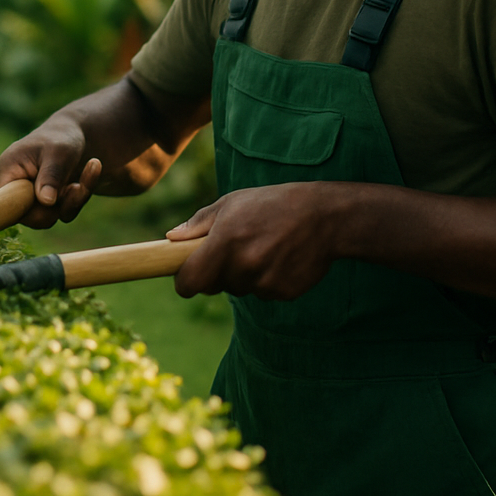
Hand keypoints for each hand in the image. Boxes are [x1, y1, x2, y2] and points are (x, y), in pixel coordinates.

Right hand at [0, 117, 103, 228]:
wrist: (71, 136)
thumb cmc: (60, 138)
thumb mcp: (59, 152)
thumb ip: (51, 175)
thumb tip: (46, 201)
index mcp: (5, 173)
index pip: (0, 205)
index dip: (21, 210)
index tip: (48, 202)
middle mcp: (10, 189)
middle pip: (27, 218)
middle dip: (56, 207)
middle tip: (76, 186)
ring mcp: (25, 200)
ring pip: (46, 218)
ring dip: (70, 202)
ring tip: (84, 175)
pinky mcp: (40, 206)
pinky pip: (58, 214)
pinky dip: (76, 200)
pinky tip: (89, 174)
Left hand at [167, 183, 341, 298]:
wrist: (325, 216)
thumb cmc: (272, 204)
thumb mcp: (232, 203)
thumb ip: (198, 224)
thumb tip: (170, 239)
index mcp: (224, 242)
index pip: (190, 282)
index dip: (184, 282)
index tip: (186, 278)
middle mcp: (243, 266)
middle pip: (214, 287)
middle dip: (217, 273)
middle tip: (236, 249)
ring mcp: (264, 282)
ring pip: (240, 289)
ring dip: (245, 276)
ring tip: (264, 247)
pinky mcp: (284, 293)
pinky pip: (264, 293)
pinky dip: (267, 280)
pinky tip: (281, 258)